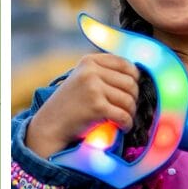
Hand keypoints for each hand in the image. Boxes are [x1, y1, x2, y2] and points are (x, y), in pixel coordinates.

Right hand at [25, 53, 140, 157]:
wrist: (50, 125)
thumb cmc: (69, 104)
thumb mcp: (82, 78)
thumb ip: (103, 72)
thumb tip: (137, 72)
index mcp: (89, 61)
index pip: (124, 63)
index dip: (134, 77)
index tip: (132, 89)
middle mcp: (91, 71)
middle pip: (130, 82)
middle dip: (133, 98)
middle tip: (128, 108)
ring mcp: (93, 88)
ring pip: (129, 100)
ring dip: (131, 112)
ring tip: (125, 118)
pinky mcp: (96, 106)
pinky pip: (123, 115)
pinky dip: (127, 124)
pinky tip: (123, 127)